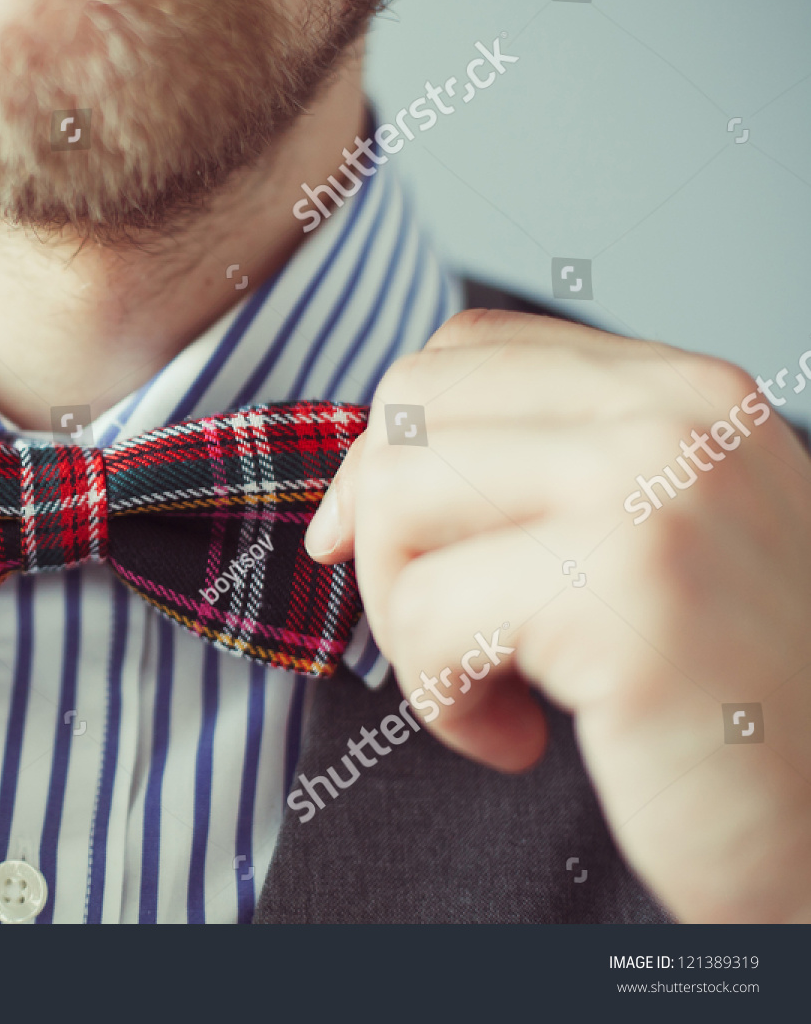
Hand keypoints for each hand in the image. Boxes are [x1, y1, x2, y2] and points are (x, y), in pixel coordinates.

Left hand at [305, 310, 810, 921]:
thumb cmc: (733, 702)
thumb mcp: (647, 543)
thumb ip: (538, 475)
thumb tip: (357, 484)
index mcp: (683, 391)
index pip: (463, 352)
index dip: (386, 449)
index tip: (375, 541)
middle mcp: (676, 417)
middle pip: (412, 410)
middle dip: (384, 535)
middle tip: (443, 632)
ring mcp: (652, 495)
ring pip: (399, 501)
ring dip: (408, 621)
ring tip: (487, 686)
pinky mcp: (624, 595)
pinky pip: (430, 616)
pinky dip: (442, 700)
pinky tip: (518, 738)